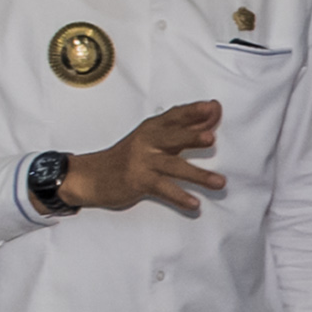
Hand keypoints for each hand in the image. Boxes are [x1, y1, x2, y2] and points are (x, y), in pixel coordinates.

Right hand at [67, 101, 227, 214]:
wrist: (92, 175)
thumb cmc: (129, 156)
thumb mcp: (154, 139)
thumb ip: (183, 129)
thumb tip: (212, 114)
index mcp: (153, 128)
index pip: (175, 116)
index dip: (194, 112)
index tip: (214, 108)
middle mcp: (148, 141)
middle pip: (172, 137)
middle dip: (192, 137)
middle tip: (212, 138)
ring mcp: (142, 162)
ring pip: (172, 166)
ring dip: (197, 175)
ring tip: (219, 182)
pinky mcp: (138, 181)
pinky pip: (163, 189)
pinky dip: (179, 197)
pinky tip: (194, 204)